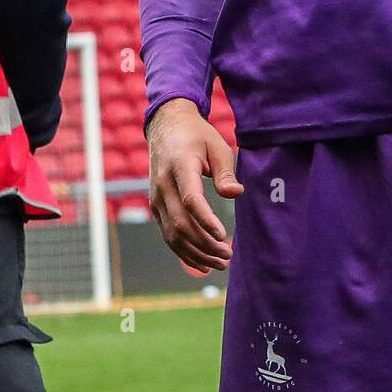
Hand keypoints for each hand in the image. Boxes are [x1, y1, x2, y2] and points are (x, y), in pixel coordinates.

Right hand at [147, 98, 243, 272]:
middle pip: (181, 223)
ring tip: (220, 263)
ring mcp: (156, 198)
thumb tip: (236, 194)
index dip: (206, 220)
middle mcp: (163, 185)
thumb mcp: (216, 145)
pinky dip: (183, 252)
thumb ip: (225, 171)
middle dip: (205, 244)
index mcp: (179, 166)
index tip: (223, 235)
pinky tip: (202, 264)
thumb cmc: (197, 136)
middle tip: (228, 255)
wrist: (166, 127)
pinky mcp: (156, 207)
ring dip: (196, 253)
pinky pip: (168, 234)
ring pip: (172, 235)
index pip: (191, 199)